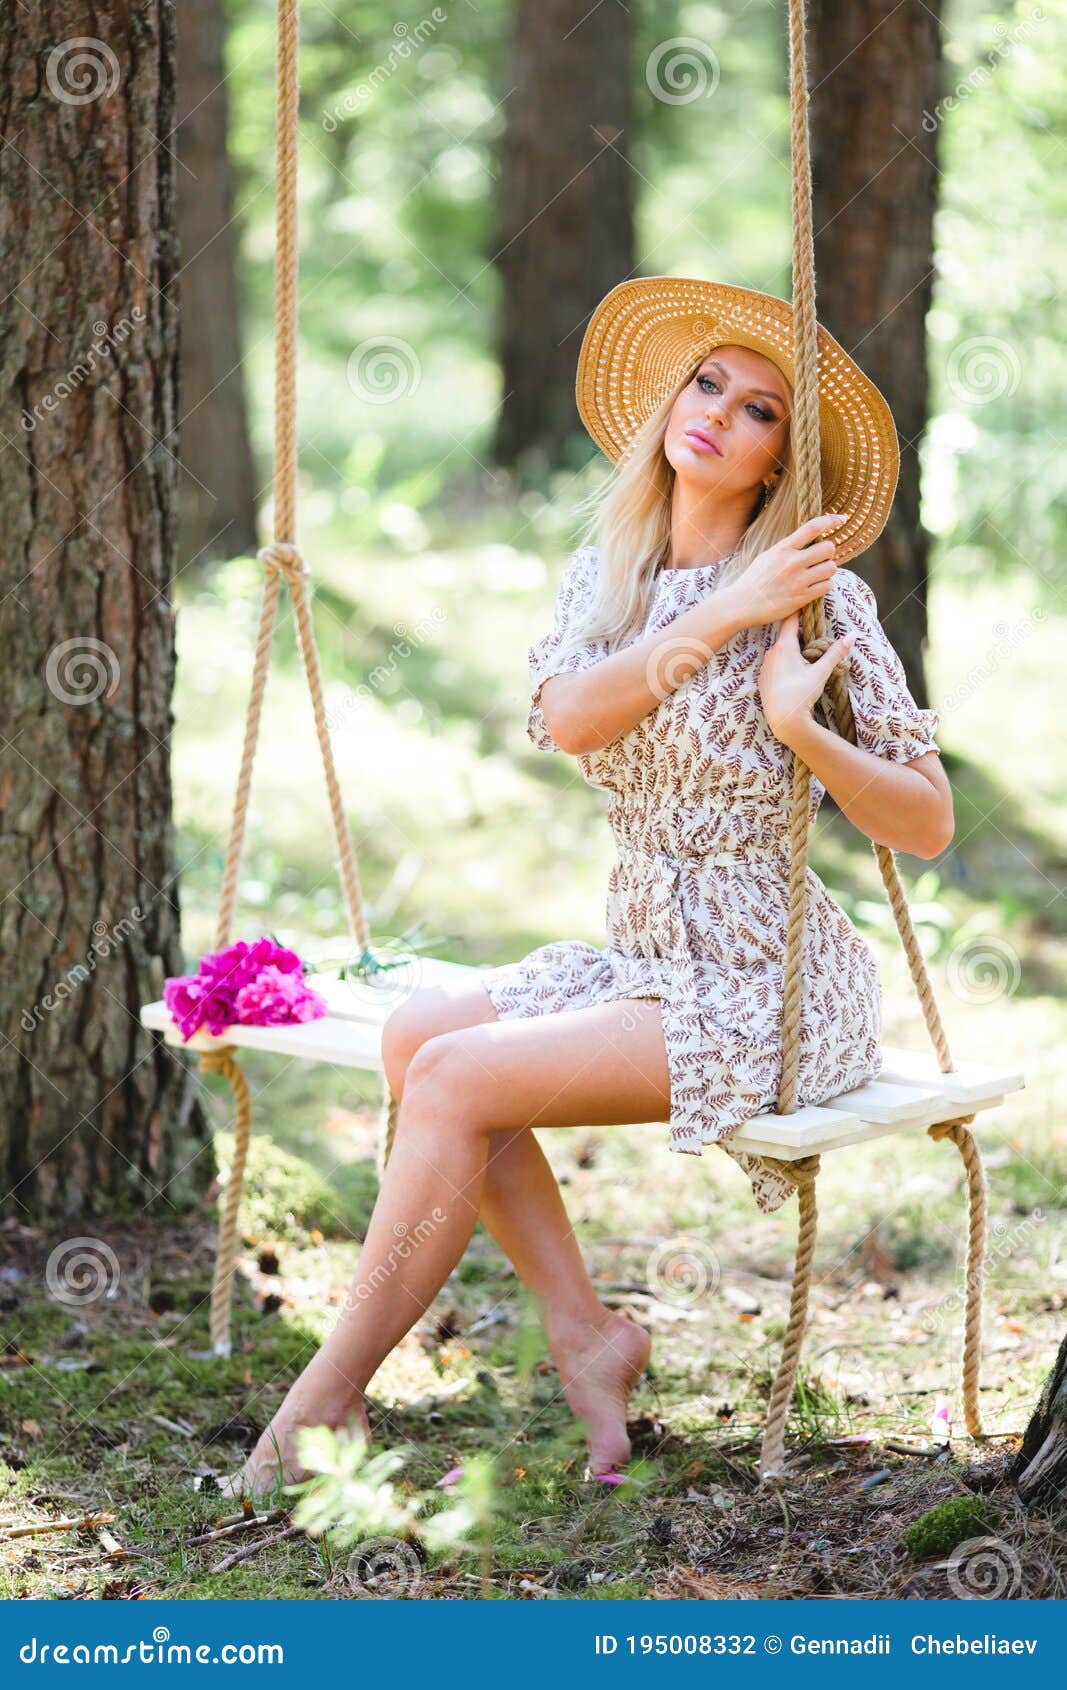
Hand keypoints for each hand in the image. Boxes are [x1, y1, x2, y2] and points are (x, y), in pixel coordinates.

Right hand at [730, 513, 847, 629]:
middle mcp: (792, 563)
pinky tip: (815, 586)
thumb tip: (809, 537)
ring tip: (817, 574)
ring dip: (828, 570)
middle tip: (820, 558)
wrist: (742, 604)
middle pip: (828, 548)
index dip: (830, 520)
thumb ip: (788, 547)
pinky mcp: (802, 597)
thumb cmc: (754, 580)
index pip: (812, 527)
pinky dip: (825, 585)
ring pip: (831, 568)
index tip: (841, 519)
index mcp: (782, 549)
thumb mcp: (767, 556)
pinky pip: (827, 586)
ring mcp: (798, 581)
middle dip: (828, 553)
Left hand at [758, 609, 854, 743]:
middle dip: (800, 633)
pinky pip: (774, 663)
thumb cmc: (801, 695)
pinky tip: (793, 673)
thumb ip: (835, 652)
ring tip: (806, 656)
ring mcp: (765, 665)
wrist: (783, 721)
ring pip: (780, 650)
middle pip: (786, 635)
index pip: (791, 620)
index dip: (800, 611)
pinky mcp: (763, 677)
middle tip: (813, 633)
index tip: (806, 603)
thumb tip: (852, 635)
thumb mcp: (821, 672)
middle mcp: (771, 652)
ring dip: (792, 649)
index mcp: (784, 647)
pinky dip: (784, 662)